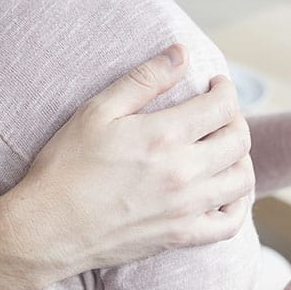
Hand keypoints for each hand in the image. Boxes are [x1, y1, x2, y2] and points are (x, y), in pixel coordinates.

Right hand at [5, 44, 253, 275]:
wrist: (48, 227)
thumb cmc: (66, 166)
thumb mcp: (97, 111)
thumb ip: (143, 79)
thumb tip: (181, 53)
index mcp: (163, 136)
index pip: (221, 106)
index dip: (225, 90)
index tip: (215, 85)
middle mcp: (183, 172)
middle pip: (238, 140)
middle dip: (235, 119)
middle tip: (219, 114)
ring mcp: (185, 208)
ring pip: (241, 180)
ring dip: (240, 158)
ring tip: (224, 148)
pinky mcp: (180, 236)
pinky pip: (229, 224)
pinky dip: (238, 205)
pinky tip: (226, 192)